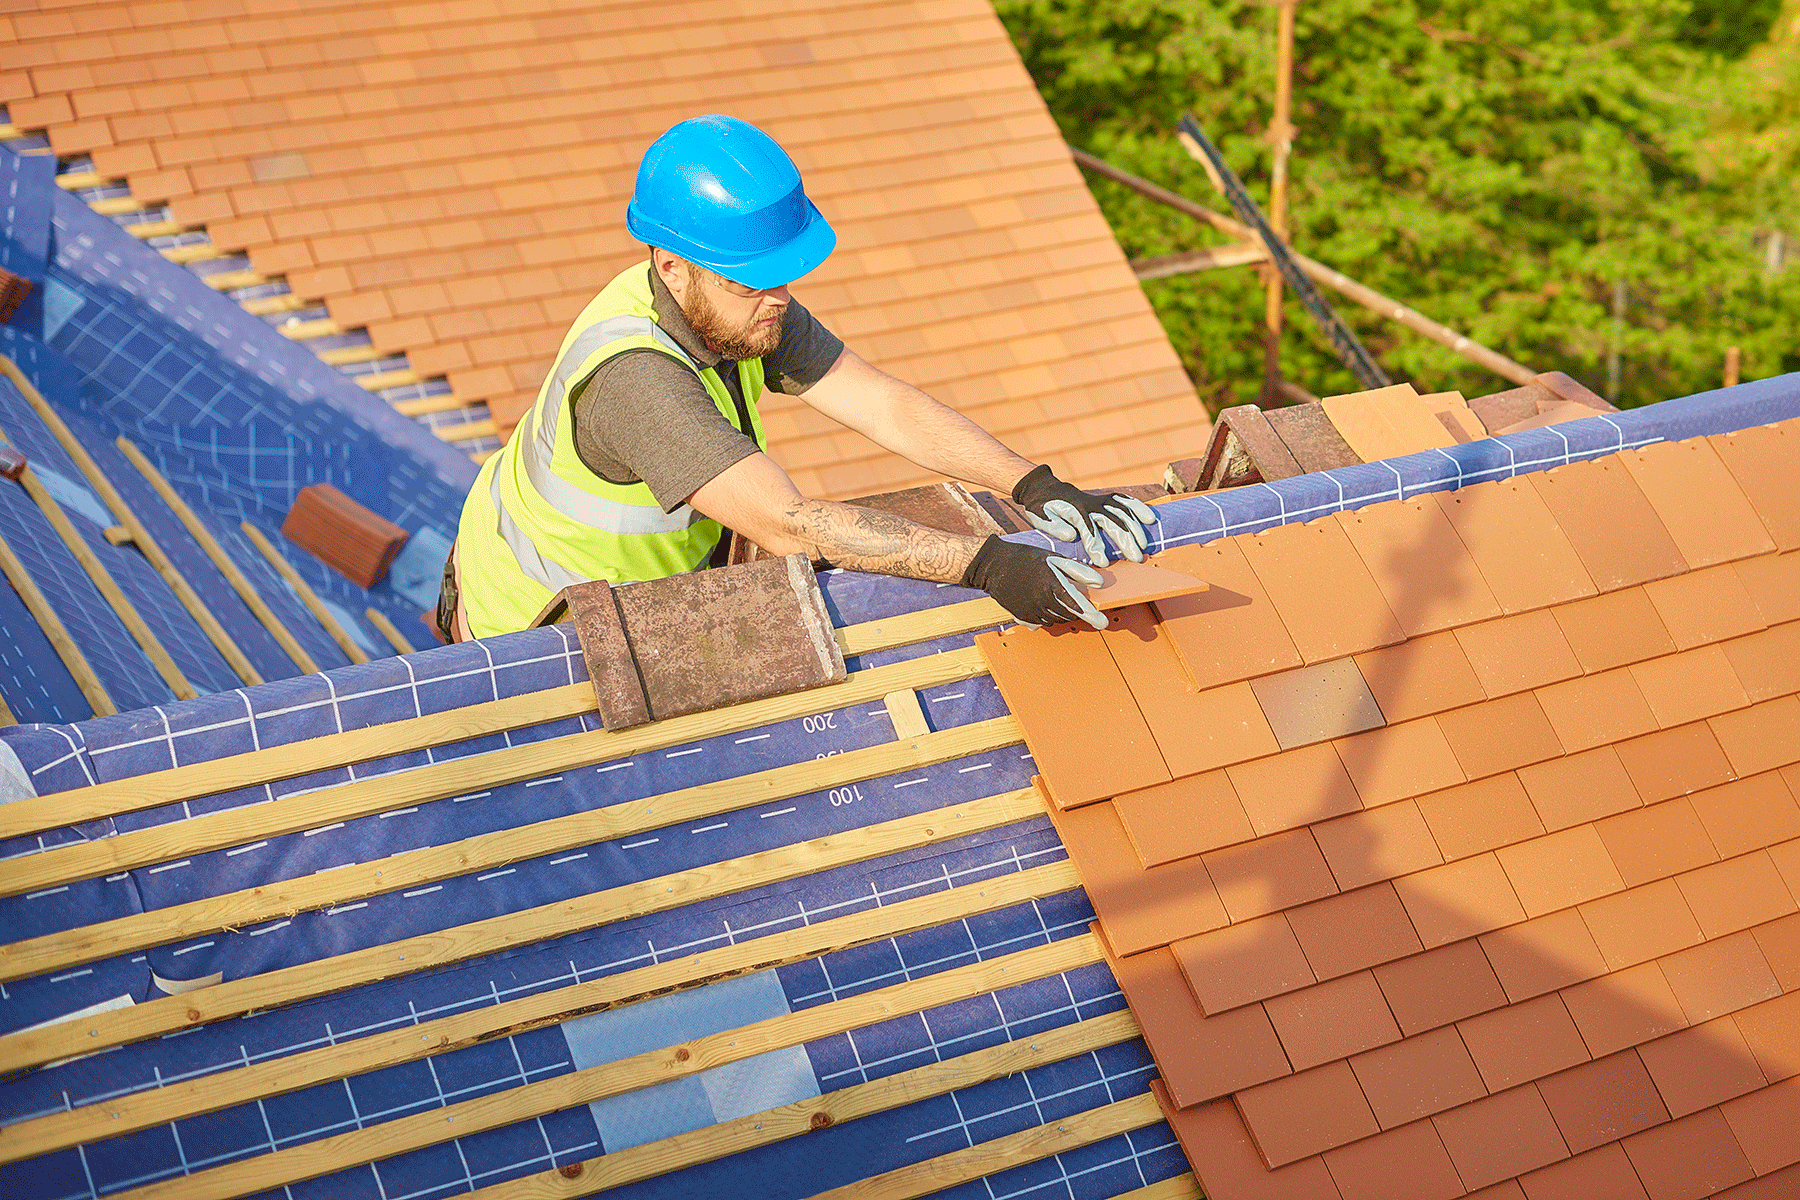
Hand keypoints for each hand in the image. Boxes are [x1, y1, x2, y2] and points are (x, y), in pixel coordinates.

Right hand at [960, 536, 1106, 630]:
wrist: (995, 566)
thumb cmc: (1026, 559)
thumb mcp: (1054, 559)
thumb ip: (1079, 571)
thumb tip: (1099, 582)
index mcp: (1052, 584)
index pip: (1078, 605)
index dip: (1093, 616)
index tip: (1103, 622)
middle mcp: (1042, 600)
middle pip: (1069, 615)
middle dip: (1077, 611)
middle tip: (1076, 601)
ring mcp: (1031, 611)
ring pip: (1056, 620)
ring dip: (1063, 614)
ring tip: (1057, 598)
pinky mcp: (1023, 617)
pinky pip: (1042, 622)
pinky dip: (1049, 616)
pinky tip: (1043, 603)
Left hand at [1010, 464, 1156, 564]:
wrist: (1044, 488)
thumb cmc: (1041, 508)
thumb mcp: (1040, 517)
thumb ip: (1054, 527)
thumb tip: (1072, 536)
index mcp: (1074, 511)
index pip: (1088, 530)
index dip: (1097, 546)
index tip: (1103, 562)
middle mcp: (1090, 504)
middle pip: (1112, 522)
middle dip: (1125, 540)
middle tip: (1136, 559)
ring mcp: (1099, 500)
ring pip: (1122, 512)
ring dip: (1136, 528)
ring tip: (1144, 547)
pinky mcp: (1104, 499)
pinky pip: (1124, 501)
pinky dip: (1138, 508)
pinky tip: (1150, 519)